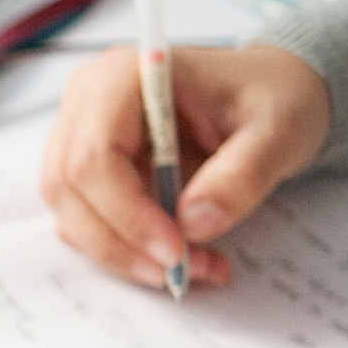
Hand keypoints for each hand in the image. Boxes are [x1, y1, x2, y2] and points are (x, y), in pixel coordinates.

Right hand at [39, 44, 330, 290]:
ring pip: (70, 211)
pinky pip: (84, 220)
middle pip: (69, 189)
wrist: (270, 93)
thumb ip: (241, 175)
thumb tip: (194, 223)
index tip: (175, 251)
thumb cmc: (272, 98)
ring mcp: (79, 132)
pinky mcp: (87, 166)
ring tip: (191, 266)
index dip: (127, 214)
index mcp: (124, 76)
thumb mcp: (278, 131)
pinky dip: (123, 249)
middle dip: (120, 243)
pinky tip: (176, 254)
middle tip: (180, 271)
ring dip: (121, 253)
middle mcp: (88, 100)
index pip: (94, 157)